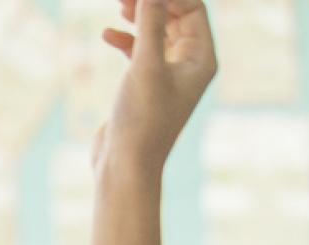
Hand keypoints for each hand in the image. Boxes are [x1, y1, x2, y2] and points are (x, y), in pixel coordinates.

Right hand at [98, 0, 215, 172]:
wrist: (125, 165)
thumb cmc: (142, 120)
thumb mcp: (146, 65)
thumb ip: (150, 22)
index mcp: (202, 59)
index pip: (192, 9)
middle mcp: (189, 65)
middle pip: (176, 16)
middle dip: (152, 2)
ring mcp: (167, 75)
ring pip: (157, 31)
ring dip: (139, 16)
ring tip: (120, 6)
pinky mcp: (145, 85)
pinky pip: (140, 51)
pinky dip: (126, 39)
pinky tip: (106, 35)